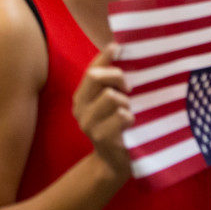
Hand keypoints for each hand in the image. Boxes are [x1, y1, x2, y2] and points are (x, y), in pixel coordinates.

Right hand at [73, 45, 133, 177]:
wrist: (114, 162)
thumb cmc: (117, 127)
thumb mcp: (109, 102)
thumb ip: (109, 82)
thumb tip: (117, 48)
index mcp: (80, 96)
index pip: (90, 68)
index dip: (103, 56)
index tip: (118, 46)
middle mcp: (79, 108)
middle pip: (95, 76)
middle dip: (117, 77)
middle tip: (129, 88)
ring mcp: (88, 123)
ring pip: (110, 96)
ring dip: (126, 101)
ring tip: (129, 111)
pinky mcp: (101, 137)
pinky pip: (121, 116)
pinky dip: (130, 117)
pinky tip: (131, 124)